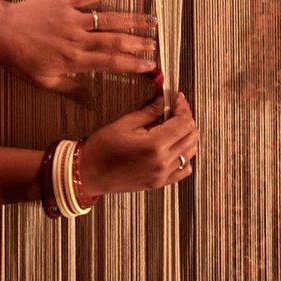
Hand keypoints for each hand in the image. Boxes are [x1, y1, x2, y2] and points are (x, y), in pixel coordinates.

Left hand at [0, 0, 156, 102]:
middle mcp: (77, 38)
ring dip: (132, 19)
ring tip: (151, 20)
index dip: (133, 63)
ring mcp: (72, 18)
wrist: (0, 30)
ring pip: (108, 18)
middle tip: (156, 44)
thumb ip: (70, 90)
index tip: (150, 66)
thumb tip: (91, 102)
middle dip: (138, 42)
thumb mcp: (43, 81)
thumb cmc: (19, 59)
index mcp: (73, 60)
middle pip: (115, 40)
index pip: (110, 62)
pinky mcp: (64, 1)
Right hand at [77, 92, 198, 196]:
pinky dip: (184, 155)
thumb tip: (164, 99)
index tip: (177, 97)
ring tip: (174, 124)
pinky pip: (184, 169)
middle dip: (187, 118)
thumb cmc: (101, 149)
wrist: (88, 174)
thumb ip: (149, 111)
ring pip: (190, 152)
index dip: (183, 107)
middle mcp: (162, 163)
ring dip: (187, 135)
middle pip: (191, 137)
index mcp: (154, 146)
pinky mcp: (159, 183)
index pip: (184, 123)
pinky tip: (174, 146)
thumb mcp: (124, 123)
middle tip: (176, 107)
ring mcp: (162, 175)